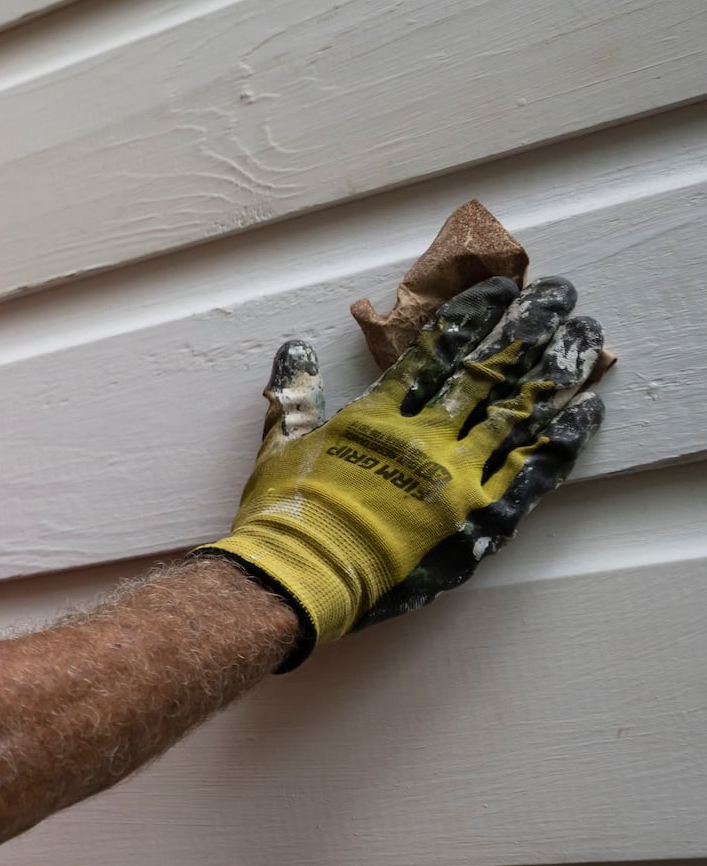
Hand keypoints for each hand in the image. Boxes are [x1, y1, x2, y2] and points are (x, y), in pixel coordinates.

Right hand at [201, 275, 604, 665]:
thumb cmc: (286, 517)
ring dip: (554, 371)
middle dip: (525, 329)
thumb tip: (294, 349)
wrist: (304, 576)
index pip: (432, 354)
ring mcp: (460, 479)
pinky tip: (585, 408)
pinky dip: (562, 439)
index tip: (500, 289)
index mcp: (377, 418)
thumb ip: (294, 394)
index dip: (468, 318)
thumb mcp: (279, 447)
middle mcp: (427, 440)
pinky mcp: (482, 518)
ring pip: (519, 413)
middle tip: (558, 295)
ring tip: (583, 335)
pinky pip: (533, 472)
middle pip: (486, 373)